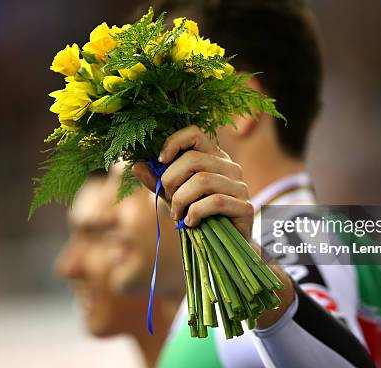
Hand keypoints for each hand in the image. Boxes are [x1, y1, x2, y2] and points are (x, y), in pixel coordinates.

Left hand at [132, 125, 253, 238]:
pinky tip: (190, 223)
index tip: (160, 161)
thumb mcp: (174, 196)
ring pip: (203, 180)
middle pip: (194, 159)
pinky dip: (195, 213)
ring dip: (181, 200)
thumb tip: (135, 166)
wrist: (223, 246)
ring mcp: (240, 186)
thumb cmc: (198, 216)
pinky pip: (215, 202)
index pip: (195, 134)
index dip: (174, 142)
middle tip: (167, 198)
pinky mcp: (245, 207)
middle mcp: (230, 167)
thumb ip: (157, 181)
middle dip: (171, 180)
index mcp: (214, 157)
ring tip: (177, 214)